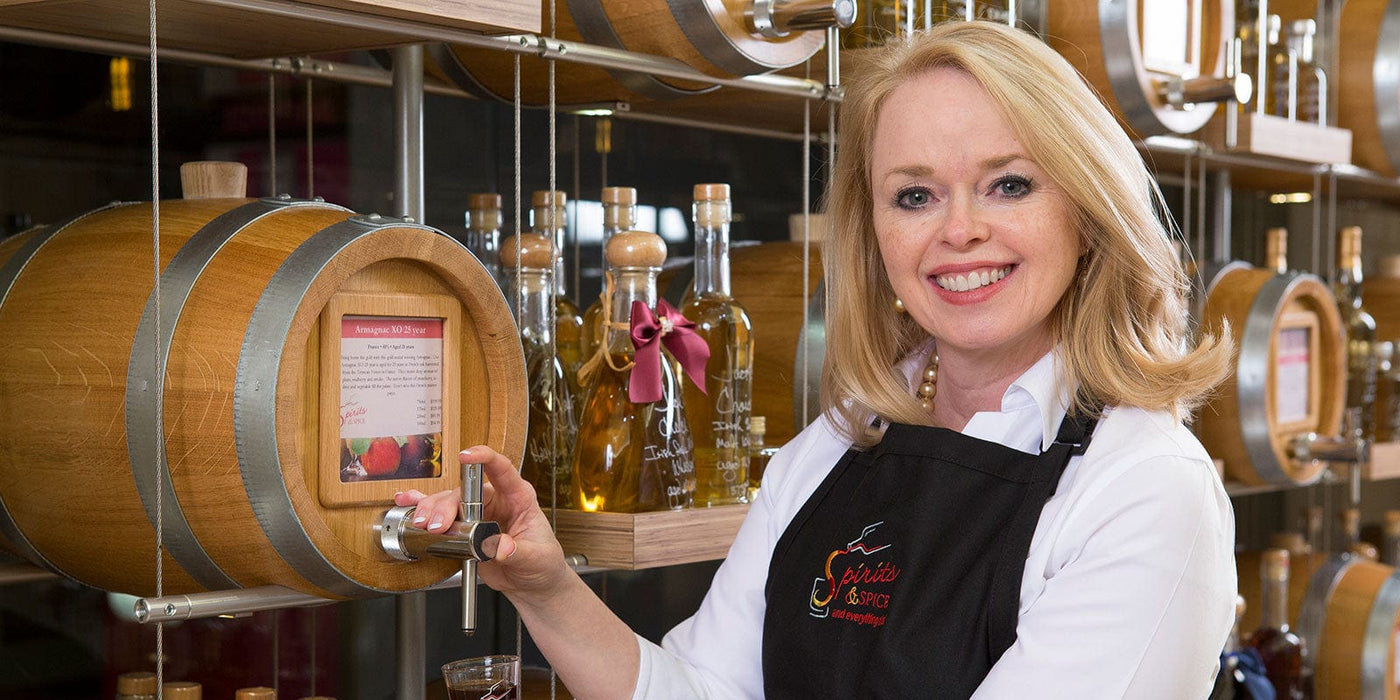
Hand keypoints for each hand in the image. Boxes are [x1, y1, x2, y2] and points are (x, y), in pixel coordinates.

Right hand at [394, 446, 572, 599]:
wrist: (533, 584)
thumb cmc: (543, 563)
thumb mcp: (536, 558)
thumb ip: (518, 552)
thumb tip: (501, 547)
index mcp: (518, 498)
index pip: (502, 469)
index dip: (484, 457)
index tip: (467, 456)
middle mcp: (496, 500)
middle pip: (465, 491)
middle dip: (446, 504)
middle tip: (436, 525)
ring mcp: (478, 513)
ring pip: (449, 502)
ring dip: (432, 510)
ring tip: (422, 525)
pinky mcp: (464, 529)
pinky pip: (441, 512)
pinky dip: (423, 505)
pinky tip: (407, 500)